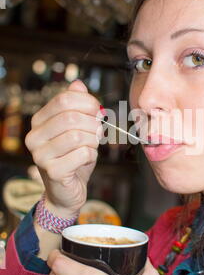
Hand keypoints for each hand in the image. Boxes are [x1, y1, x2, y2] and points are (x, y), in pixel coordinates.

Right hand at [25, 80, 102, 215]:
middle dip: (92, 123)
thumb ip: (76, 106)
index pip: (64, 99)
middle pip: (71, 117)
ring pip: (78, 136)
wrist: (68, 190)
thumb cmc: (74, 156)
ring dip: (92, 141)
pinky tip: (86, 159)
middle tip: (98, 131)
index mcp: (39, 121)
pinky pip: (82, 154)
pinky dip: (91, 155)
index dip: (87, 102)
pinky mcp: (52, 172)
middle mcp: (34, 137)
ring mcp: (40, 155)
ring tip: (91, 146)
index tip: (98, 111)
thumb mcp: (77, 128)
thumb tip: (78, 84)